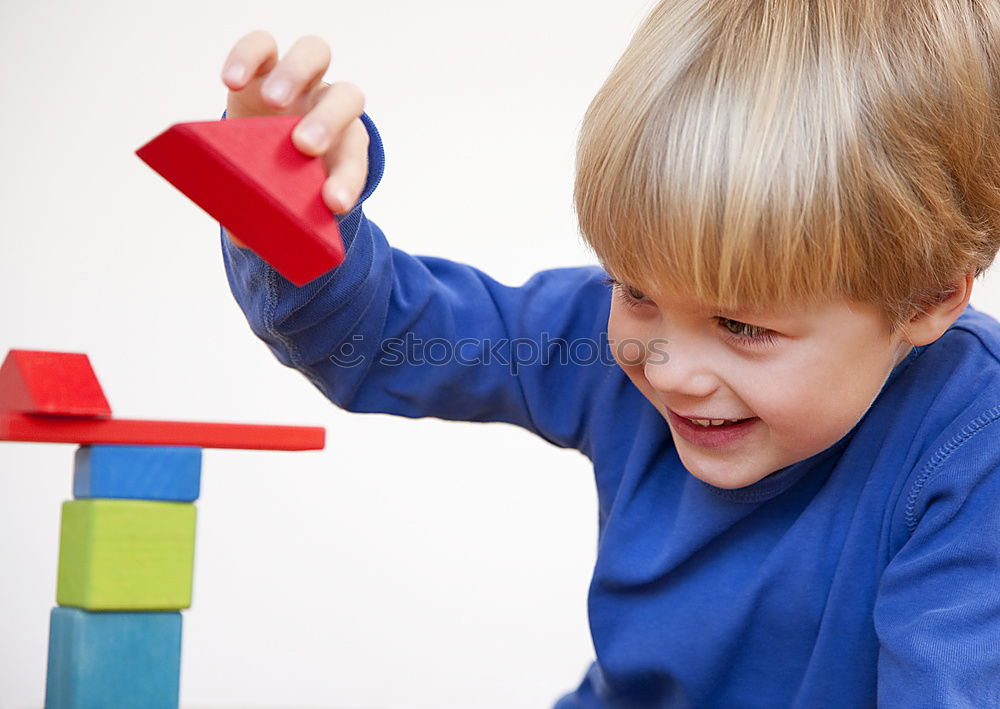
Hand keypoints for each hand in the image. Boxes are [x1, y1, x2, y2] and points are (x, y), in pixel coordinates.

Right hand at [220, 31, 368, 247]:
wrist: (262, 149)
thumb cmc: (276, 181)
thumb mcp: (277, 203)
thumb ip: (268, 219)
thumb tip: (241, 233)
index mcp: (343, 148)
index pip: (355, 160)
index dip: (348, 181)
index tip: (333, 204)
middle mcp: (327, 106)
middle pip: (346, 97)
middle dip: (328, 121)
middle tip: (303, 147)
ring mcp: (297, 80)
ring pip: (314, 53)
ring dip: (296, 74)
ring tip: (271, 101)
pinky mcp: (261, 64)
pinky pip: (261, 44)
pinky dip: (247, 55)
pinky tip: (230, 80)